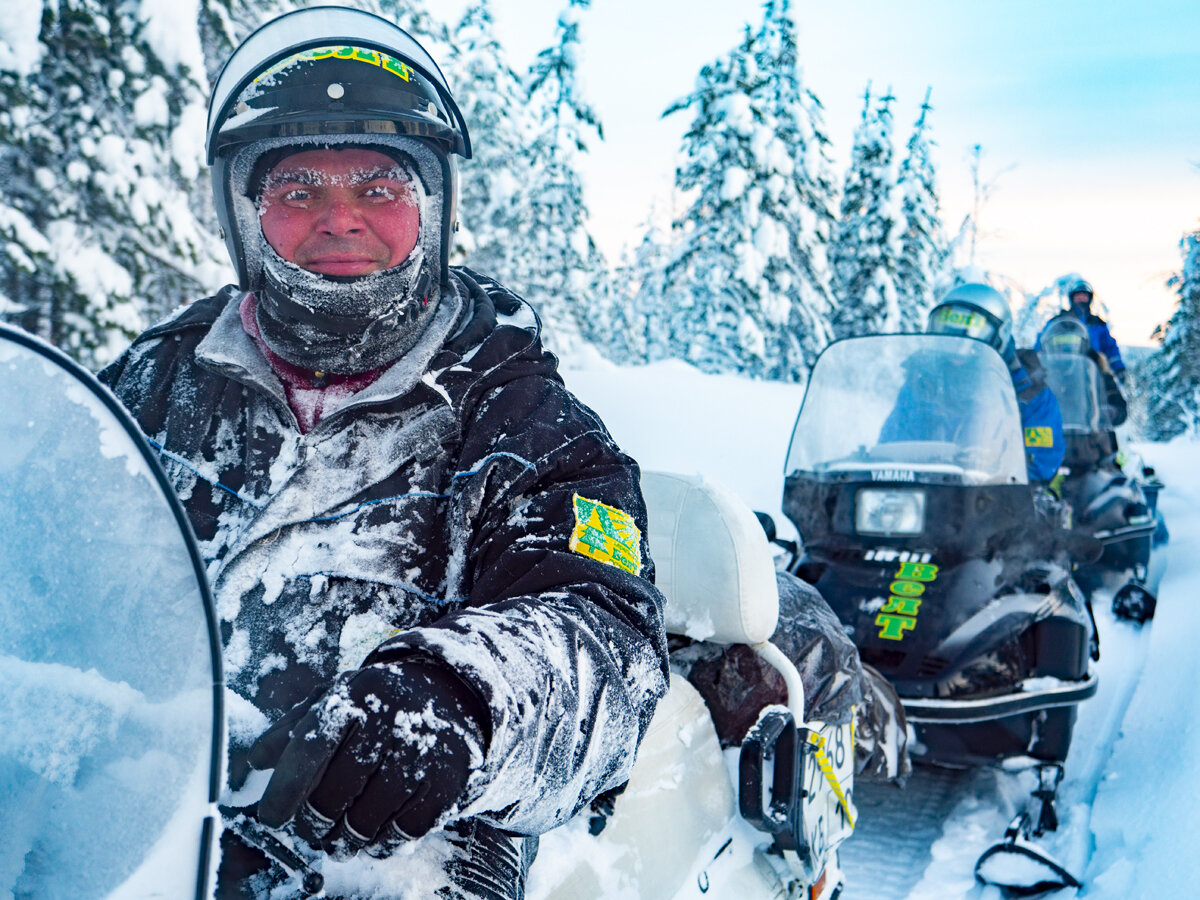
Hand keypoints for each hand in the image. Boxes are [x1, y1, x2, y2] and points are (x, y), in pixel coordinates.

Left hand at [248, 660, 486, 855]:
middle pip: (332, 795)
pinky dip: (381, 844)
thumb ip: (294, 727)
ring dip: (343, 841)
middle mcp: (390, 721)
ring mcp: (421, 754)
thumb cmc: (381, 701)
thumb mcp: (338, 697)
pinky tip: (372, 837)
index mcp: (355, 695)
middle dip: (312, 824)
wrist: (453, 693)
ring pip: (364, 822)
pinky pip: (402, 833)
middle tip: (308, 831)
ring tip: (337, 840)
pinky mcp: (446, 783)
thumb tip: (255, 761)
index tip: (270, 818)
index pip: (309, 748)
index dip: (284, 790)